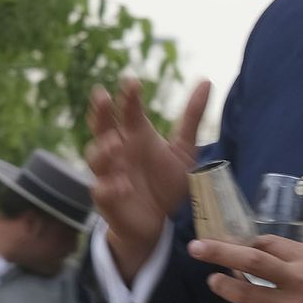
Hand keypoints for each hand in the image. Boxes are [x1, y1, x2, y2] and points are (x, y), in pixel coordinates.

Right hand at [87, 77, 211, 279]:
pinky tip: (122, 185)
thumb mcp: (184, 150)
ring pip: (96, 157)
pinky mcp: (108, 198)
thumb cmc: (166, 181)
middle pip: (102, 126)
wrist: (160, 222)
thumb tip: (205, 80)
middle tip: (102, 96)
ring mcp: (110, 174)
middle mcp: (119, 151)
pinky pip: (103, 190)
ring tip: (115, 145)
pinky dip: (110, 187)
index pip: (129, 111)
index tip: (132, 82)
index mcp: (136, 135)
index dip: (129, 97)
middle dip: (101, 112)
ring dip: (103, 150)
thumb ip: (191, 116)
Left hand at [190, 236, 302, 302]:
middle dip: (220, 252)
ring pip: (246, 293)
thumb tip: (280, 254)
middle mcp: (298, 279)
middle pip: (251, 261)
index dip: (247, 243)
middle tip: (197, 247)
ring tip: (212, 281)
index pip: (270, 244)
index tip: (235, 245)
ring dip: (223, 286)